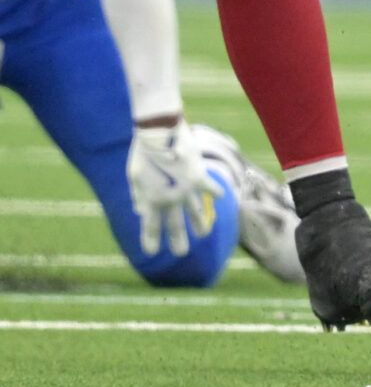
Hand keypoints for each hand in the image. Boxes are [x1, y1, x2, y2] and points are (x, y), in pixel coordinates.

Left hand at [126, 120, 225, 257]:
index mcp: (150, 200)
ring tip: (203, 234)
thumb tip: (139, 211)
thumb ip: (139, 195)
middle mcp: (169, 199)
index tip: (152, 252)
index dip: (151, 240)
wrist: (159, 133)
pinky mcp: (199, 177)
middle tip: (181, 253)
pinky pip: (210, 188)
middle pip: (174, 225)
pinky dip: (216, 192)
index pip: (150, 226)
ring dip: (199, 225)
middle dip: (177, 240)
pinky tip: (221, 198)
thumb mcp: (134, 176)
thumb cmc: (143, 153)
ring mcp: (186, 190)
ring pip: (196, 213)